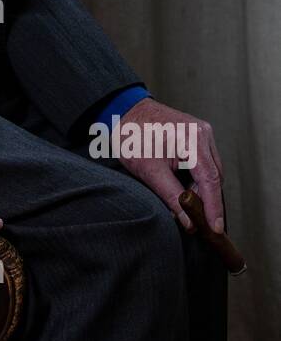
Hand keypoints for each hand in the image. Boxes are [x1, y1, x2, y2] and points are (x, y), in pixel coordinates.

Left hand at [112, 98, 224, 233]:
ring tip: (182, 200)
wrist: (124, 112)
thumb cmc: (133, 137)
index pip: (210, 180)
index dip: (214, 208)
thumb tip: (189, 222)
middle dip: (205, 200)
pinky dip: (198, 177)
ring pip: (212, 170)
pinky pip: (206, 161)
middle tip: (192, 218)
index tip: (216, 228)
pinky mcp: (198, 134)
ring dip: (200, 188)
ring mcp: (202, 131)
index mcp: (192, 140)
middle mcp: (203, 133)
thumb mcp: (150, 172)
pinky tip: (184, 186)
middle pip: (214, 176)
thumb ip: (172, 198)